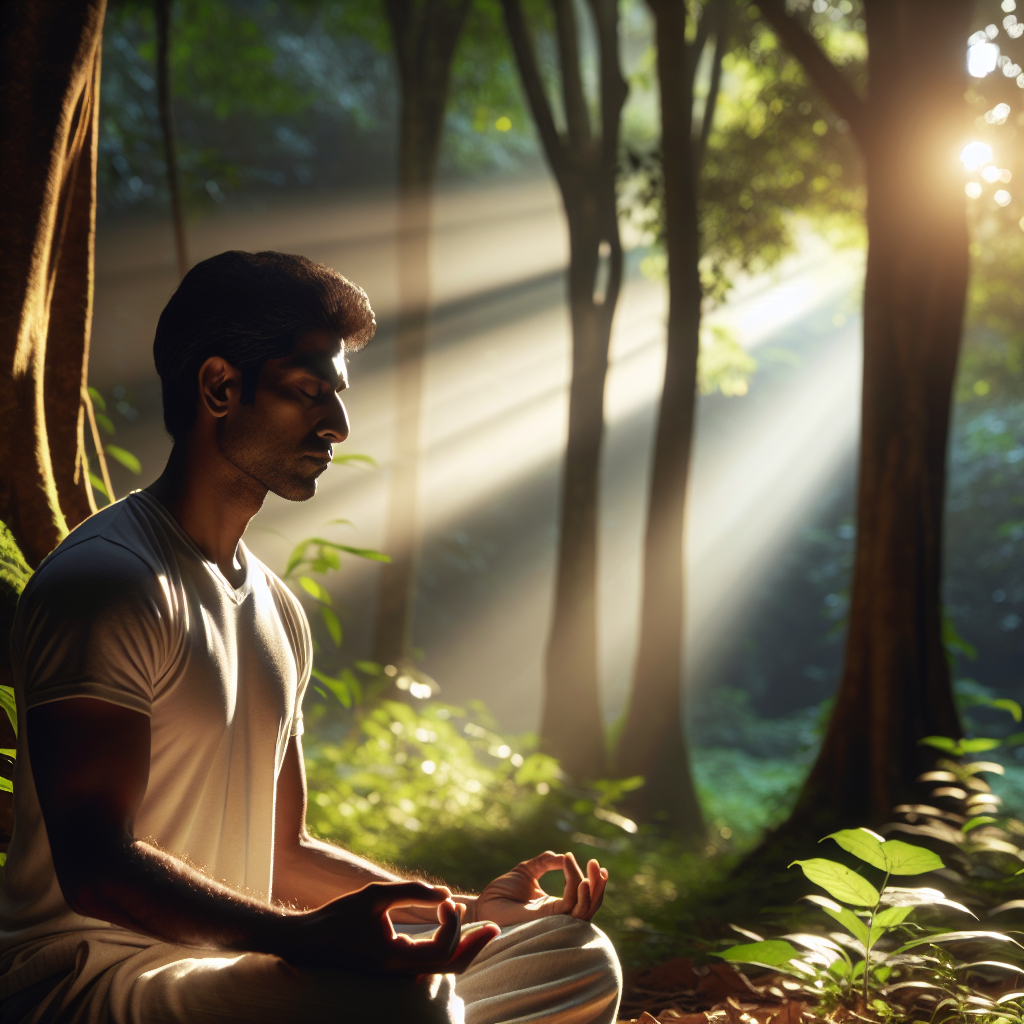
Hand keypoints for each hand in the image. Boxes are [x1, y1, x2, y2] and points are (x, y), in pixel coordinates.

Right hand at [281, 880, 498, 973]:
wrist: (307, 942)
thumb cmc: (338, 916)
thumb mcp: (374, 895)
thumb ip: (411, 892)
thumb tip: (444, 893)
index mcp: (395, 959)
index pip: (441, 949)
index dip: (451, 923)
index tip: (444, 901)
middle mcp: (400, 972)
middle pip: (450, 968)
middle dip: (475, 946)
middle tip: (495, 927)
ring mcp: (398, 973)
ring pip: (442, 969)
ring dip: (463, 948)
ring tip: (481, 928)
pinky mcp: (395, 967)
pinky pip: (429, 964)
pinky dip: (447, 948)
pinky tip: (453, 928)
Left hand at [469, 851, 607, 927]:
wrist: (481, 904)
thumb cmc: (501, 892)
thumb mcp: (527, 870)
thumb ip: (546, 862)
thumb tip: (563, 856)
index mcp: (556, 906)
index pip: (582, 899)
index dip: (593, 883)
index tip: (595, 863)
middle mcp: (558, 915)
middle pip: (589, 906)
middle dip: (599, 886)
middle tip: (598, 865)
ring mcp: (552, 919)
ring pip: (584, 910)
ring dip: (592, 888)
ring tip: (592, 868)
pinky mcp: (544, 919)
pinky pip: (568, 906)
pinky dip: (575, 890)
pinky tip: (577, 876)